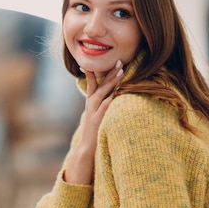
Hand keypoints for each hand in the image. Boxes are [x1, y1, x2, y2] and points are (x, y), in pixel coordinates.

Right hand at [64, 60, 123, 183]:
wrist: (87, 147)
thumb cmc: (94, 131)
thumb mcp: (96, 115)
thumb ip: (101, 105)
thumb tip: (111, 97)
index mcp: (90, 101)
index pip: (92, 82)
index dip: (95, 71)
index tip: (101, 60)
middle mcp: (91, 103)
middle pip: (101, 84)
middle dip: (110, 72)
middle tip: (119, 61)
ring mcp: (95, 110)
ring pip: (104, 91)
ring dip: (113, 80)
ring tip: (122, 71)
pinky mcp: (100, 117)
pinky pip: (108, 104)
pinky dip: (113, 96)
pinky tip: (120, 89)